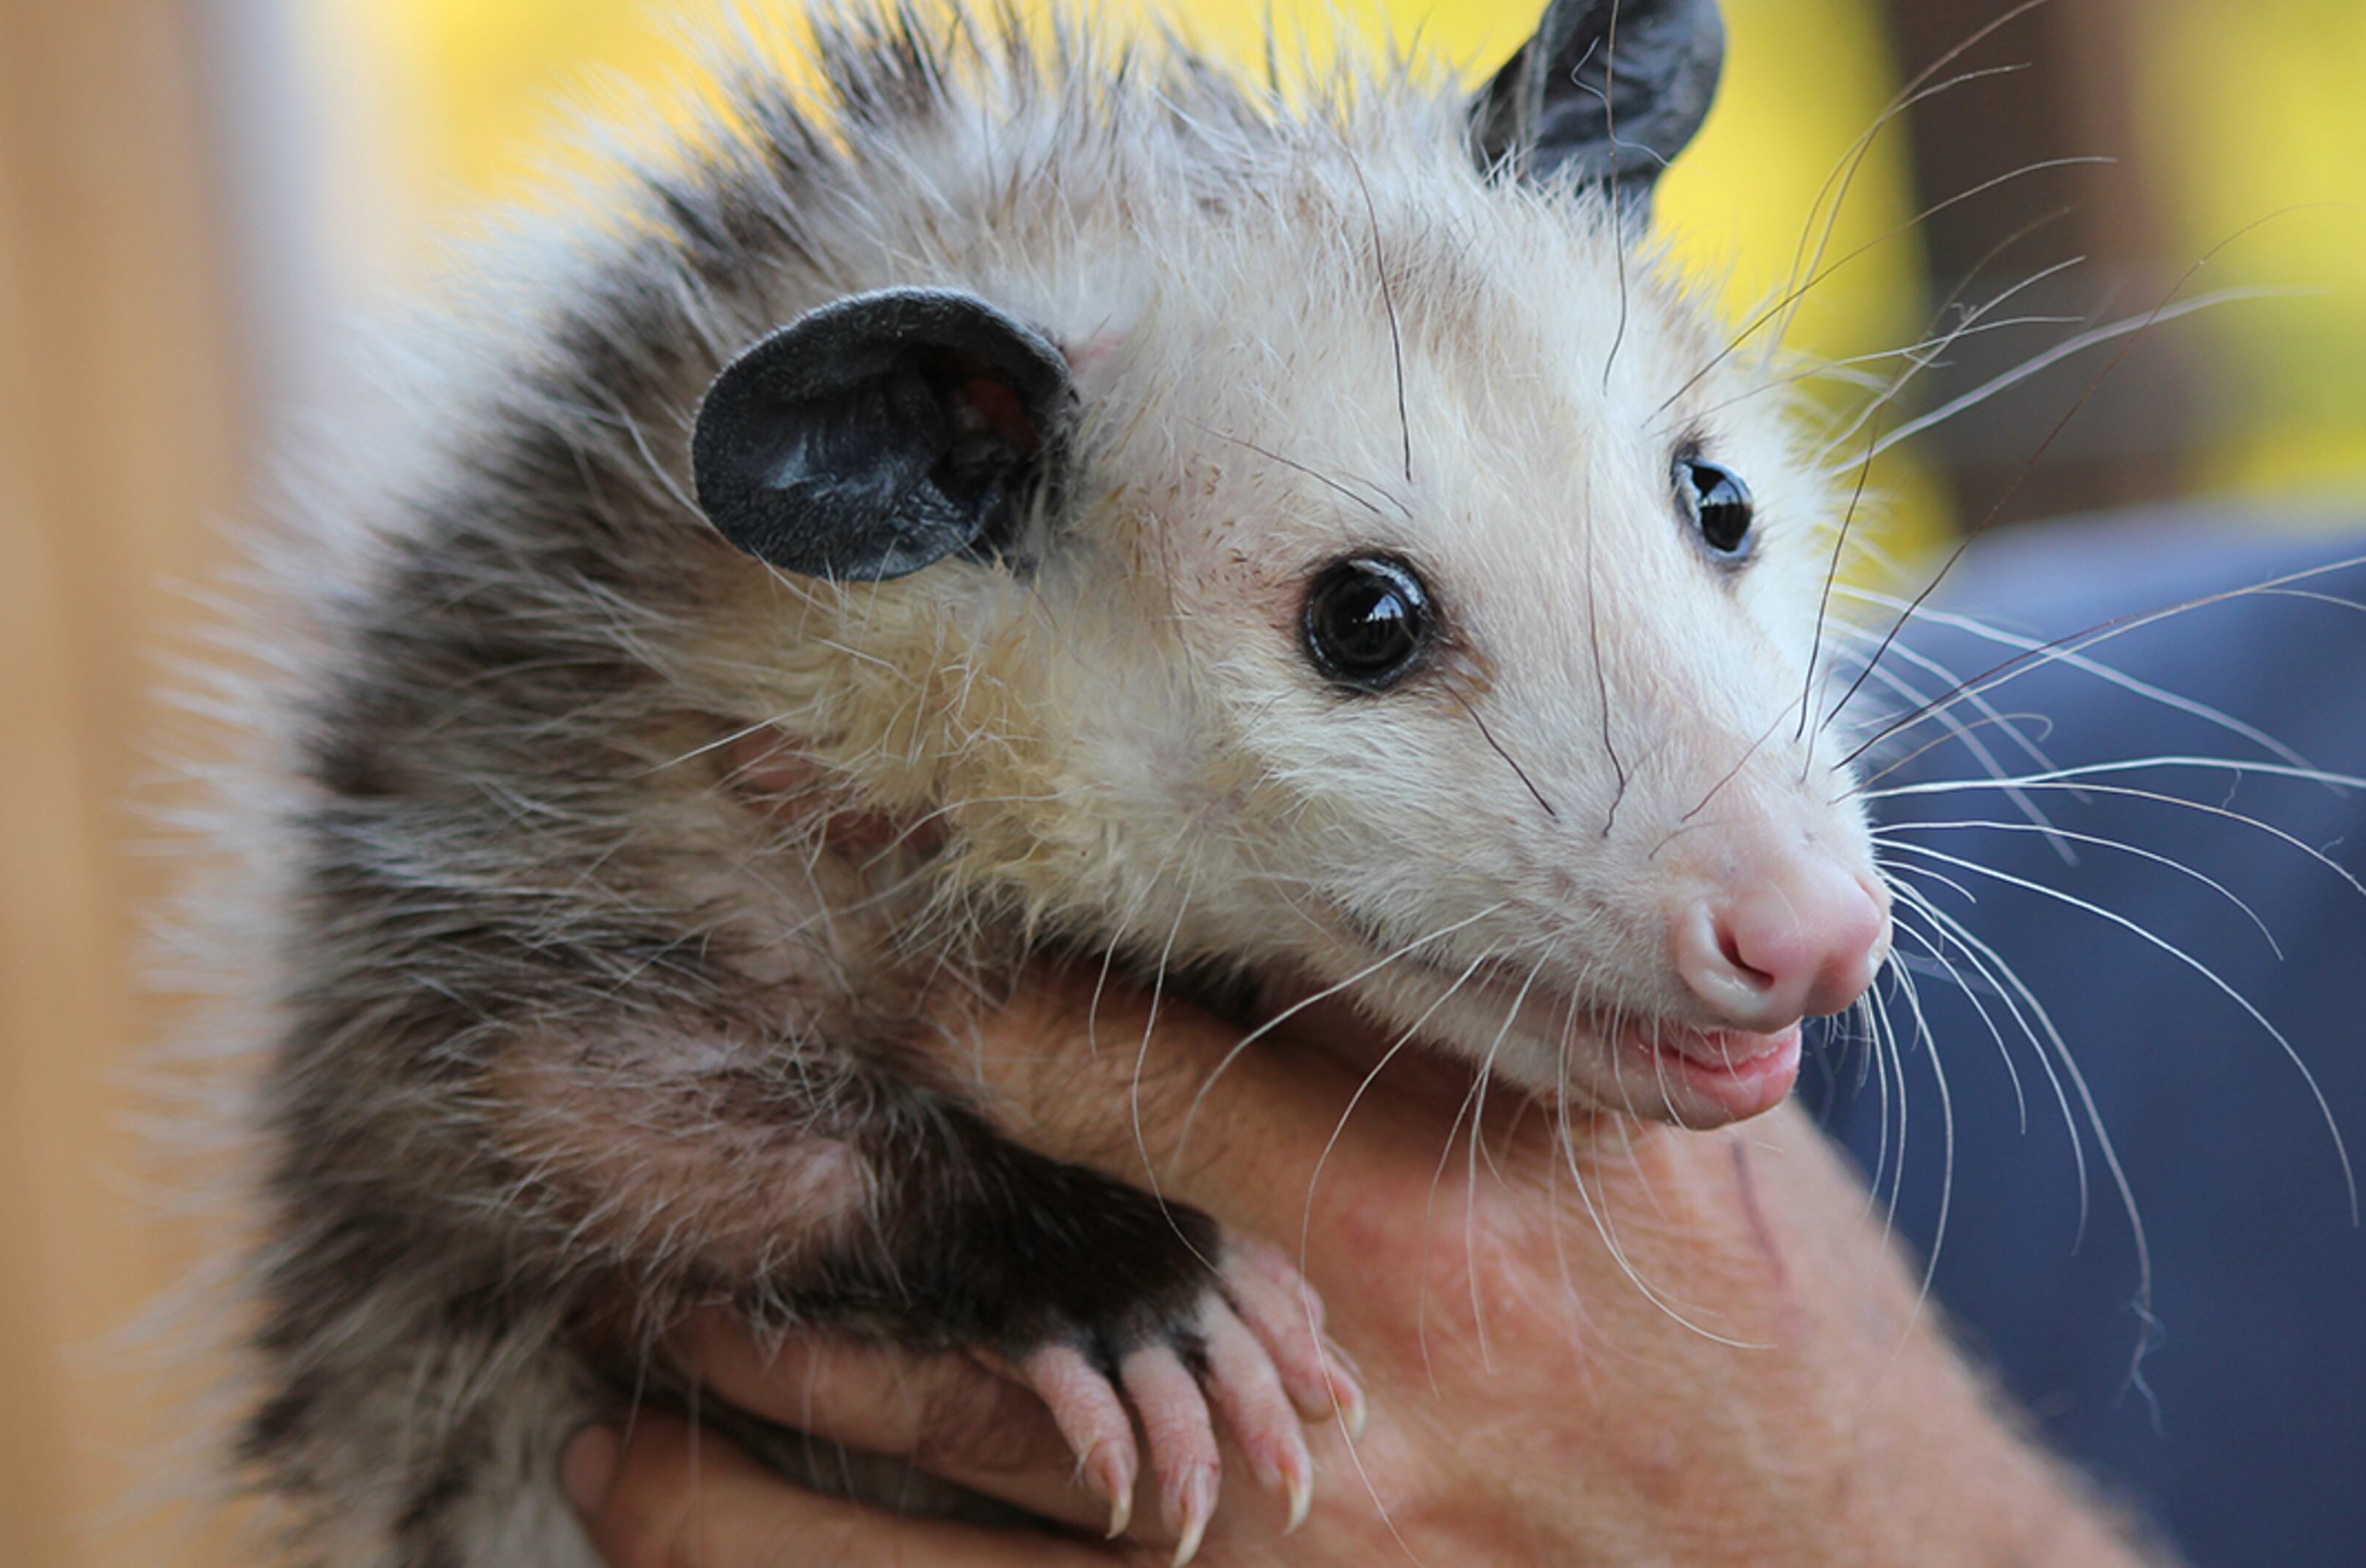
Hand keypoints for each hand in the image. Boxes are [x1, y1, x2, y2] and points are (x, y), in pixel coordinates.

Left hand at [564, 974, 2160, 1564]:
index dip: (905, 950)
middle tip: (593, 1132)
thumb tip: (1317, 888)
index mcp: (1423, 1197)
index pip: (1093, 1040)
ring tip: (610, 1389)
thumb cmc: (1773, 1357)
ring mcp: (1265, 1555)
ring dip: (720, 1451)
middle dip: (751, 1209)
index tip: (777, 867)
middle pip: (948, 1281)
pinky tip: (690, 1529)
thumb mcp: (1659, 1145)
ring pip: (904, 1511)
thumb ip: (1480, 1027)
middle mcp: (1319, 1381)